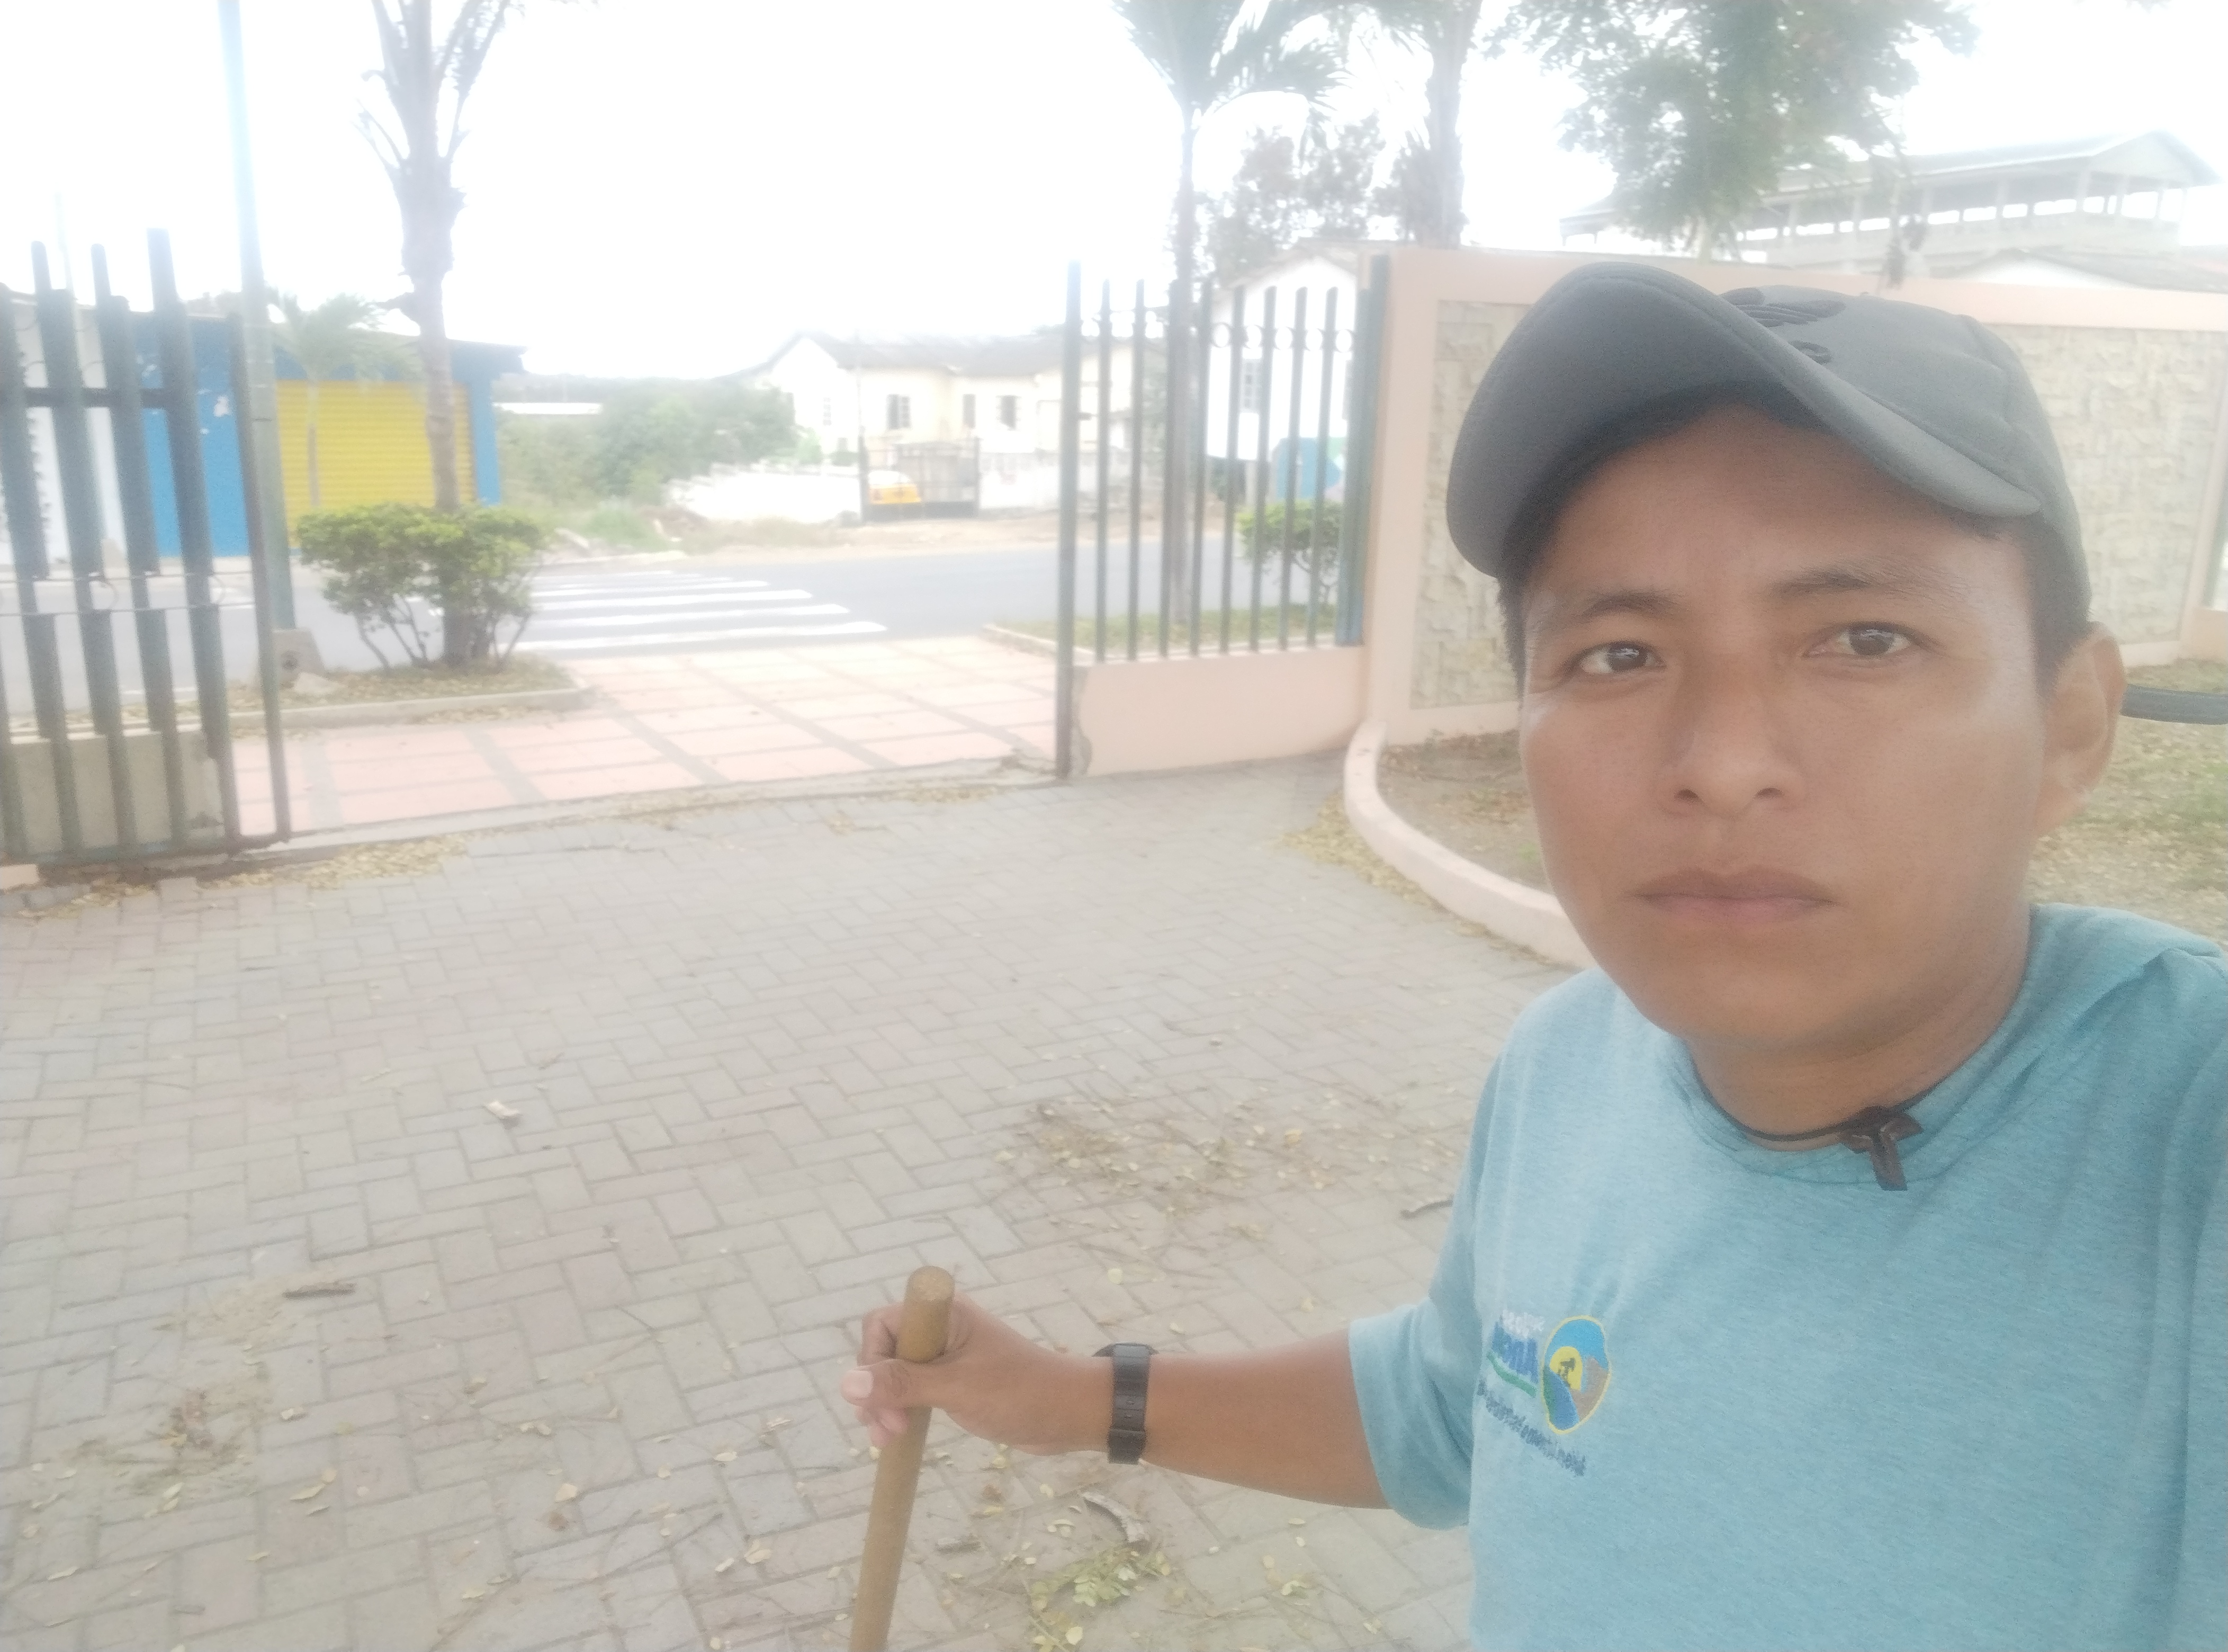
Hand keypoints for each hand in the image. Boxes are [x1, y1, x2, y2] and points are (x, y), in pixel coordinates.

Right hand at [839, 1291, 1107, 1452]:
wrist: (1067, 1414)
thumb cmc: (1018, 1392)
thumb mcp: (956, 1389)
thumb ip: (902, 1384)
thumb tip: (846, 1383)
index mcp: (944, 1314)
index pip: (882, 1324)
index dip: (871, 1360)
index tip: (877, 1400)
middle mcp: (941, 1329)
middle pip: (884, 1351)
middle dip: (876, 1390)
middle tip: (885, 1430)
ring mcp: (945, 1356)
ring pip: (894, 1374)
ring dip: (883, 1405)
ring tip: (887, 1439)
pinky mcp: (951, 1381)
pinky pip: (911, 1390)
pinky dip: (899, 1410)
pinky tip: (896, 1434)